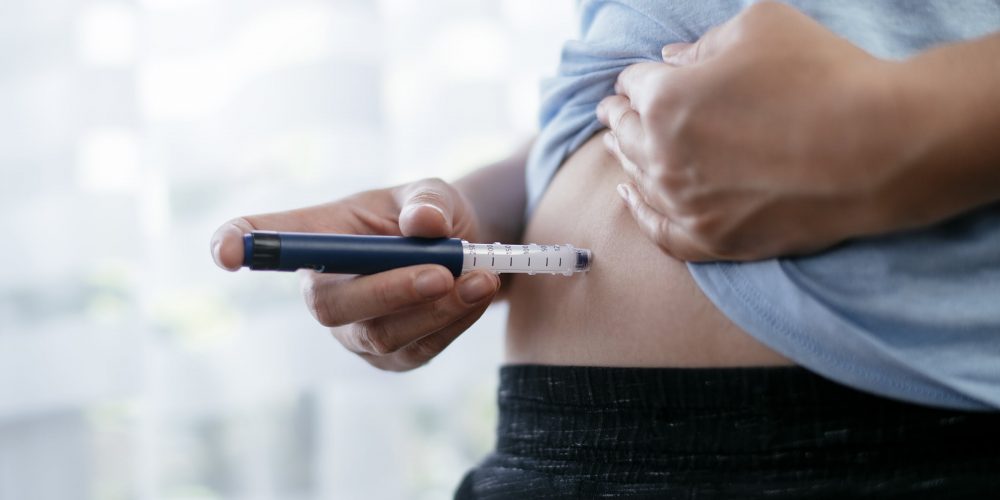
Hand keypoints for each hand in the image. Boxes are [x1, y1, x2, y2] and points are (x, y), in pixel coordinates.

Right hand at [210, 178, 500, 370]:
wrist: (468, 253)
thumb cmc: (432, 216)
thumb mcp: (434, 194)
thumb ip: (428, 202)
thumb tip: (424, 223)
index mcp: (321, 236)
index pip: (266, 239)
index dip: (239, 244)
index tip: (223, 251)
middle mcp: (325, 288)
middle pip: (331, 305)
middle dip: (389, 291)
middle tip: (442, 272)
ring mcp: (353, 330)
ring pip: (381, 335)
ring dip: (435, 310)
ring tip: (480, 279)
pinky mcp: (389, 357)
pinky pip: (417, 351)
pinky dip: (454, 323)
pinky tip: (478, 295)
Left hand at [596, 1, 908, 260]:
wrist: (881, 147)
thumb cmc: (824, 75)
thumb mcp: (760, 26)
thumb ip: (705, 43)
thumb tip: (673, 59)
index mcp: (665, 99)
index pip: (634, 86)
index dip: (636, 79)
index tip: (639, 81)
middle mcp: (663, 155)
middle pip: (625, 134)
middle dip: (620, 118)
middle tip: (615, 112)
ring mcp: (686, 204)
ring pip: (637, 181)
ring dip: (626, 159)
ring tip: (621, 149)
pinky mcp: (714, 241)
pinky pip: (660, 233)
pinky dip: (641, 214)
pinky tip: (632, 201)